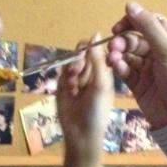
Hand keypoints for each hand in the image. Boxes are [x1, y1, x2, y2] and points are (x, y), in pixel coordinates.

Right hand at [57, 35, 113, 162]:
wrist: (81, 132)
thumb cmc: (97, 110)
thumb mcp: (101, 83)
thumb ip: (97, 59)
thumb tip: (96, 33)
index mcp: (105, 71)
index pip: (98, 50)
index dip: (92, 47)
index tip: (87, 50)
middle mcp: (91, 73)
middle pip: (82, 53)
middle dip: (79, 59)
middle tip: (78, 68)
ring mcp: (77, 79)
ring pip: (71, 62)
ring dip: (72, 69)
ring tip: (74, 84)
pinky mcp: (64, 86)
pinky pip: (62, 73)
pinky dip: (65, 79)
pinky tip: (70, 90)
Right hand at [106, 2, 166, 128]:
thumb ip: (148, 27)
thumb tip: (130, 4)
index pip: (150, 23)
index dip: (133, 22)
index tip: (118, 27)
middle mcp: (161, 53)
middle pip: (136, 40)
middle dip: (123, 41)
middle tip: (114, 46)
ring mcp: (150, 70)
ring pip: (129, 56)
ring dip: (118, 55)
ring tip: (112, 59)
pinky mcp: (140, 86)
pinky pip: (126, 72)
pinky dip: (119, 68)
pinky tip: (115, 67)